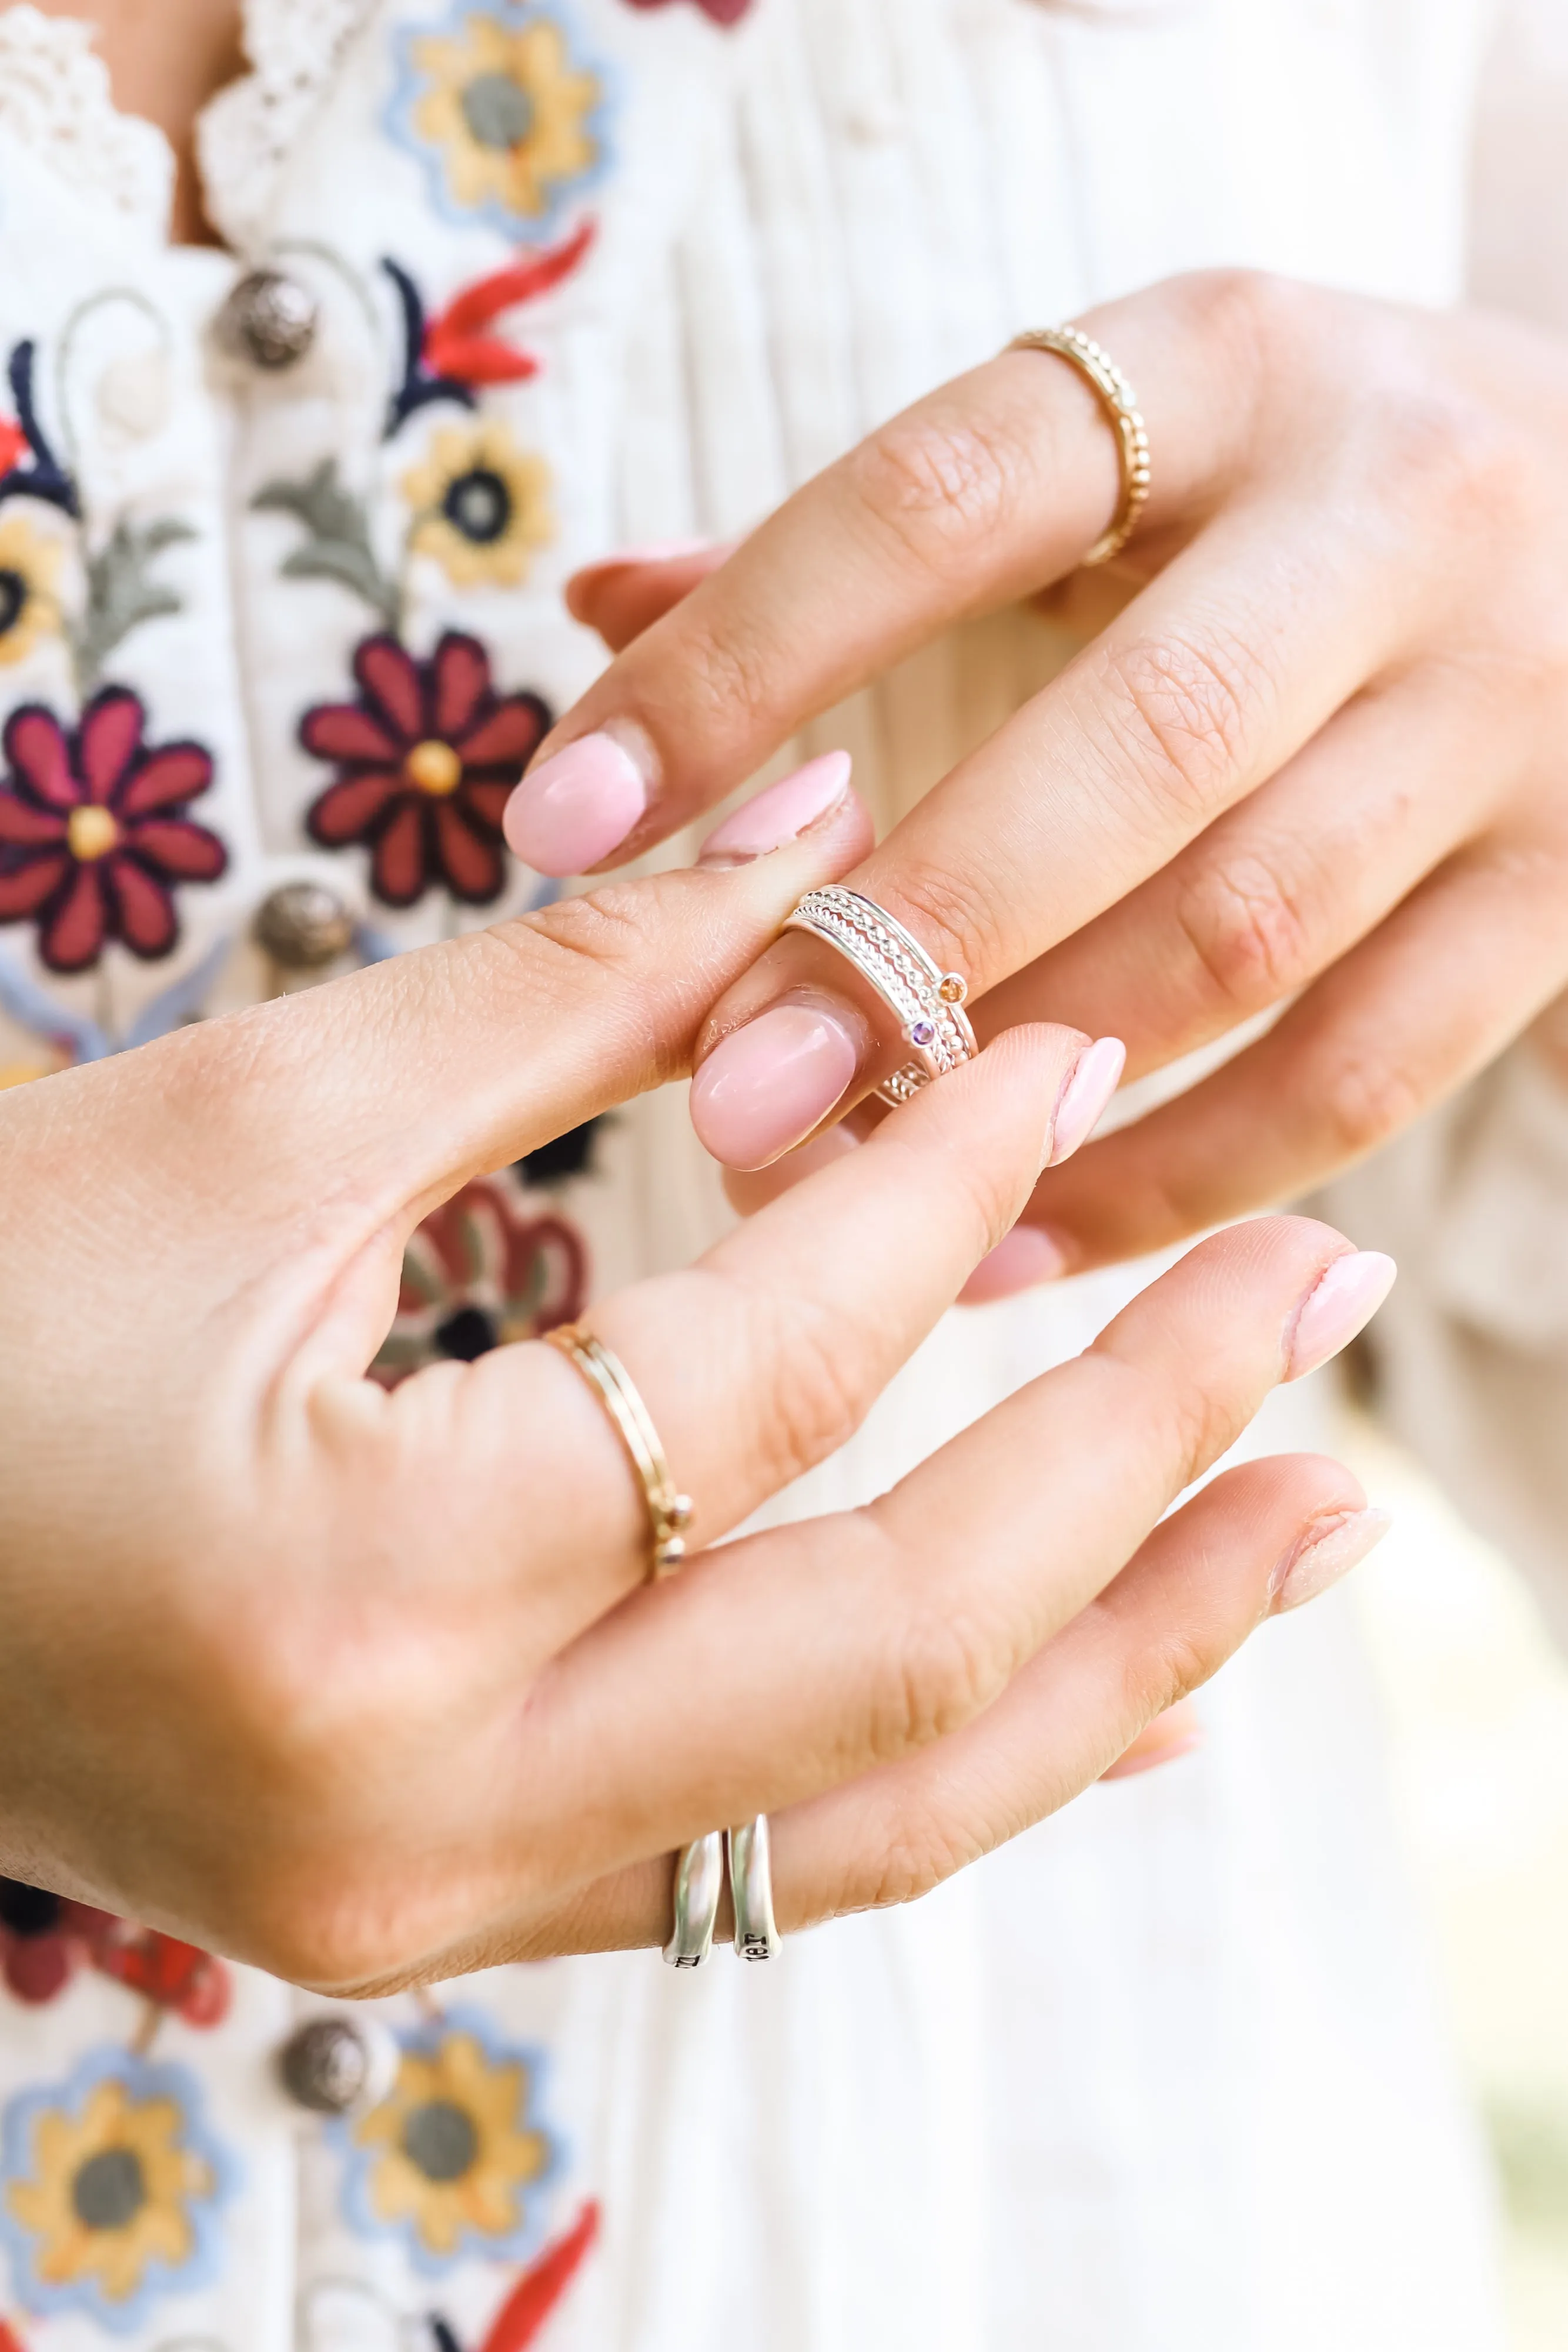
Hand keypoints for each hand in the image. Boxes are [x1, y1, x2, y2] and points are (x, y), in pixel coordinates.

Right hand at [0, 782, 1388, 1988]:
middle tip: (1321, 1306)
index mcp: (347, 1594)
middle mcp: (413, 1816)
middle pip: (893, 1654)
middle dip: (1138, 1463)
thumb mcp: (246, 1126)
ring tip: (1311, 1524)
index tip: (1056, 1050)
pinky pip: (776, 1865)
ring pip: (873, 1817)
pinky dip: (963, 1762)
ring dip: (1120, 1656)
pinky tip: (1128, 1691)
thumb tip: (829, 846)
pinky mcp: (445, 1908)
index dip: (934, 1188)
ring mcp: (433, 1908)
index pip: (759, 1382)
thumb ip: (571, 1001)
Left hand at [513, 270, 1567, 1282]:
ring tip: (847, 1191)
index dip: (740, 665)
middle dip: (914, 933)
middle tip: (727, 1086)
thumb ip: (868, 537)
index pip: (943, 500)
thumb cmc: (1294, 491)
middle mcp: (1396, 516)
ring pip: (1252, 932)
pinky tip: (1008, 1244)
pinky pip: (1362, 1075)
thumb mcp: (1123, 435)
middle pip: (1141, 746)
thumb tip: (598, 610)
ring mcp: (1514, 711)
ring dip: (1033, 1087)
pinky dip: (1176, 1183)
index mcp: (1230, 366)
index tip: (565, 818)